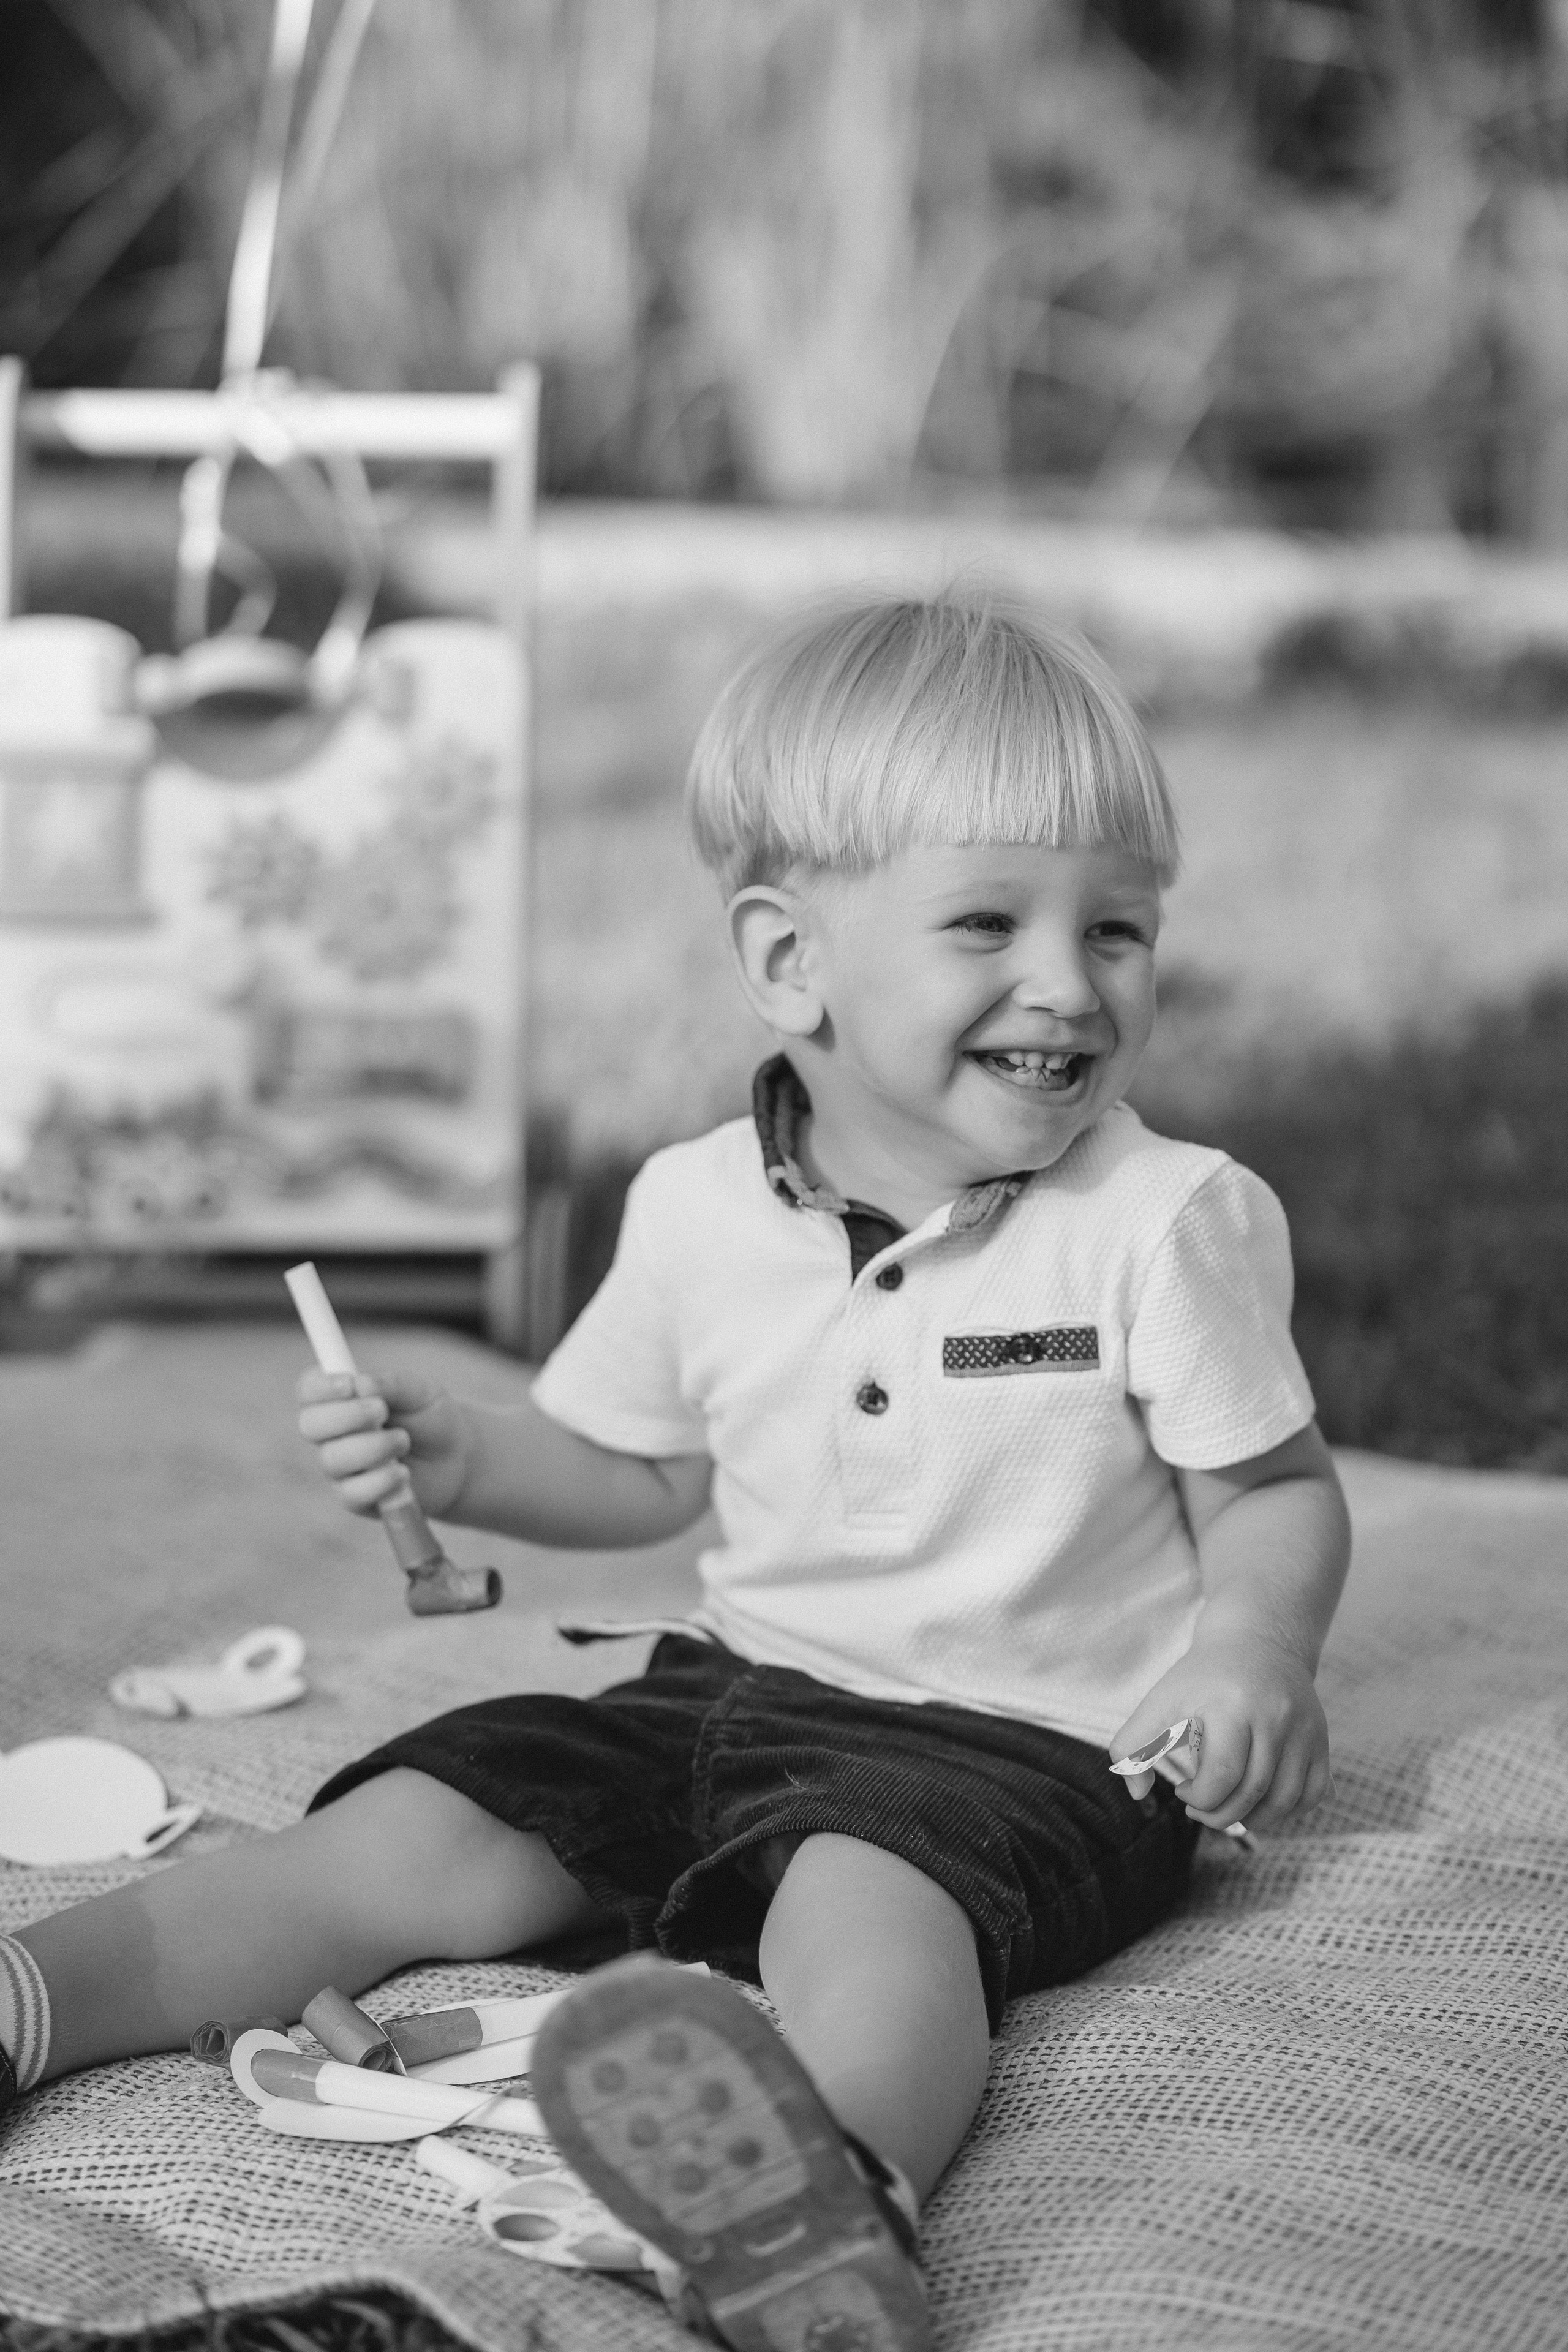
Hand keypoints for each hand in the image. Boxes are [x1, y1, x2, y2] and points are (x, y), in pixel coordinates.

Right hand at [295, 1367, 471, 1520]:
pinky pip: (352, 1494)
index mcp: (339, 1399)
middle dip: (347, 1416)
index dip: (320, 1387)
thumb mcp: (420, 1392)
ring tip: (403, 1440)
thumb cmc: (432, 1418)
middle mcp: (331, 1434)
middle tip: (381, 1411)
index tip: (350, 1384)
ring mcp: (340, 1469)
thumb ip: (391, 1384)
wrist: (458, 1459)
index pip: (308, 1389)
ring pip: (332, 1460)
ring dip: (372, 1447)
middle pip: (310, 1425)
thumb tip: (360, 1383)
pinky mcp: (355, 1499)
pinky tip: (402, 1473)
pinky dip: (380, 1481)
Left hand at [1109, 1634, 1334, 1833]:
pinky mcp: (1321, 1738)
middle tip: (1201, 1809)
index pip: (1222, 1775)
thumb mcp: (1160, 1701)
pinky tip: (1262, 1803)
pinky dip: (1289, 1811)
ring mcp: (1303, 1728)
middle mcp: (1275, 1716)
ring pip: (1286, 1800)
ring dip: (1254, 1819)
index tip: (1183, 1791)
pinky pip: (1313, 1793)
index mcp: (1231, 1705)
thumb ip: (1132, 1745)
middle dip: (1221, 1815)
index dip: (1199, 1798)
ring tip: (1230, 1809)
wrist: (1257, 1640)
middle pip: (1254, 1792)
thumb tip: (1137, 1793)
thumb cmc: (1201, 1678)